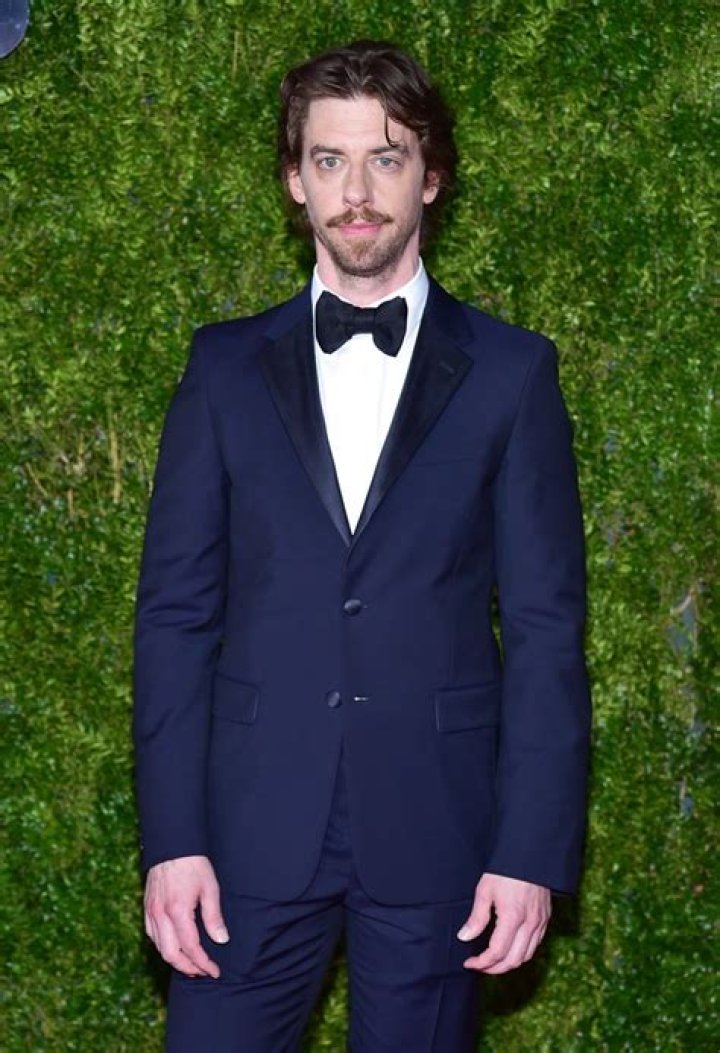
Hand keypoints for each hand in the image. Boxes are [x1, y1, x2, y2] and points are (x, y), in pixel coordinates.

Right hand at [144, 854, 228, 977]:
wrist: (172, 845)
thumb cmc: (193, 864)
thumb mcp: (210, 888)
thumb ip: (214, 917)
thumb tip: (221, 940)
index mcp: (178, 911)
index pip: (191, 947)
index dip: (203, 963)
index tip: (214, 971)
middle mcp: (160, 915)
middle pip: (171, 955)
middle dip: (188, 968)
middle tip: (203, 972)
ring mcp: (151, 912)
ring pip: (159, 948)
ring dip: (175, 960)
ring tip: (191, 964)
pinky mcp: (147, 908)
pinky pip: (152, 935)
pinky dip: (163, 947)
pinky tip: (174, 947)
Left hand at [457, 872, 550, 973]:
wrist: (530, 854)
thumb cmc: (505, 870)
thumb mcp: (485, 890)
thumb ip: (476, 917)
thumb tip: (464, 937)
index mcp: (513, 917)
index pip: (497, 952)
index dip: (482, 962)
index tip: (469, 962)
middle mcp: (530, 924)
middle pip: (513, 960)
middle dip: (494, 969)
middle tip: (479, 966)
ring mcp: (540, 922)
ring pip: (526, 956)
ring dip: (508, 964)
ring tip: (492, 962)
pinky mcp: (546, 919)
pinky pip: (535, 945)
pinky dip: (521, 953)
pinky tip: (509, 949)